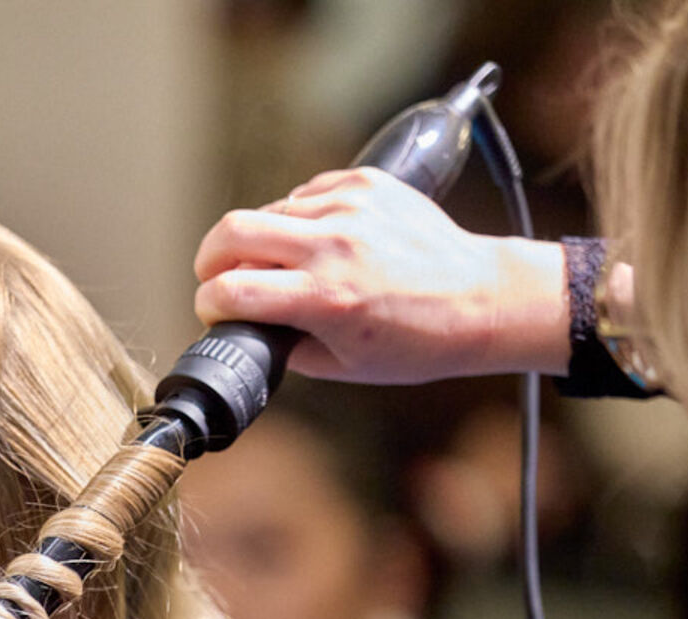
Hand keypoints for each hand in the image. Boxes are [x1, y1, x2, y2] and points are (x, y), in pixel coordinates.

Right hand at [193, 167, 571, 382]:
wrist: (480, 299)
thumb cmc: (417, 341)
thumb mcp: (343, 365)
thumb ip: (287, 343)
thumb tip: (249, 323)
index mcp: (326, 297)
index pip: (230, 289)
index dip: (207, 303)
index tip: (212, 310)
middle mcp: (334, 245)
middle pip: (232, 230)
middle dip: (209, 258)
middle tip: (215, 275)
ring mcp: (350, 207)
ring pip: (269, 211)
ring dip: (261, 240)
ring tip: (285, 265)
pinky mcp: (366, 183)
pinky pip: (306, 194)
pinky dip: (299, 218)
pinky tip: (319, 241)